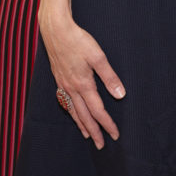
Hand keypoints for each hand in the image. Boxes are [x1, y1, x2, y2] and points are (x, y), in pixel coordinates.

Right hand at [39, 10, 125, 148]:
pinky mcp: (58, 79)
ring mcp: (63, 85)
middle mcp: (71, 88)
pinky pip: (66, 102)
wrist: (55, 30)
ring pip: (73, 111)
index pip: (98, 111)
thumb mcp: (98, 57)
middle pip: (84, 116)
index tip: (115, 135)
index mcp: (83, 84)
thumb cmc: (78, 41)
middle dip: (94, 131)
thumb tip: (120, 95)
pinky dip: (71, 112)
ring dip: (82, 124)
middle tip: (102, 145)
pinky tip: (73, 112)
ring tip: (88, 135)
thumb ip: (109, 77)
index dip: (107, 124)